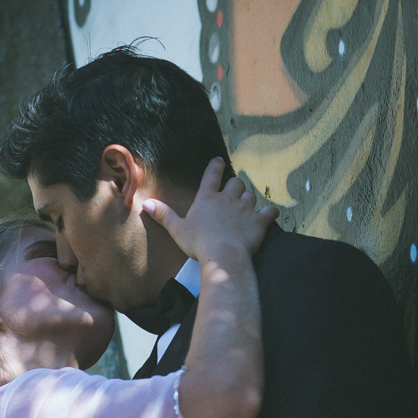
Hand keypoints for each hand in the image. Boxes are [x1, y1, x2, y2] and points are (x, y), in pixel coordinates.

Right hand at [142, 157, 279, 266]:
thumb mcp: (176, 229)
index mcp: (207, 198)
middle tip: (234, 191)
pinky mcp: (259, 222)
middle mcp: (228, 199)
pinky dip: (271, 212)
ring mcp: (245, 209)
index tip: (219, 161)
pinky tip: (272, 213)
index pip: (212, 175)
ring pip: (251, 196)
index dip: (216, 166)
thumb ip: (163, 214)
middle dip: (236, 186)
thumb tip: (145, 204)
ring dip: (249, 199)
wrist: (223, 256)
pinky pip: (270, 212)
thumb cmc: (198, 243)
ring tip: (247, 205)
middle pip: (236, 183)